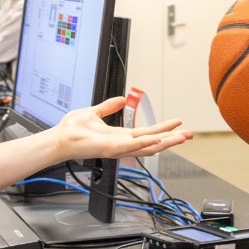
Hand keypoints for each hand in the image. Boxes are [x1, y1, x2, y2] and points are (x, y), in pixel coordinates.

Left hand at [52, 96, 191, 162]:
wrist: (60, 138)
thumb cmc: (72, 130)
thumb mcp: (94, 112)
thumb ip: (108, 106)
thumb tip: (121, 99)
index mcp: (119, 135)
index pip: (147, 133)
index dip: (163, 129)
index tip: (177, 124)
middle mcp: (122, 143)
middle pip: (153, 142)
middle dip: (171, 139)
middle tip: (189, 135)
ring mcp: (118, 147)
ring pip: (147, 146)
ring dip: (165, 142)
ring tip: (181, 138)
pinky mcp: (111, 148)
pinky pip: (132, 146)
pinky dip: (146, 144)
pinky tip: (158, 140)